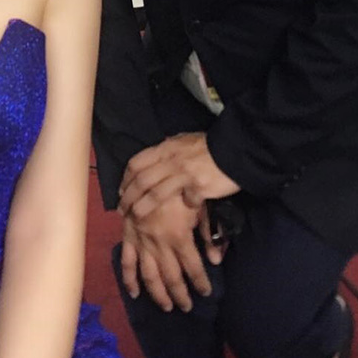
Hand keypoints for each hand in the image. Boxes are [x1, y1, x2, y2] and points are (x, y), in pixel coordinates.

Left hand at [119, 133, 238, 215]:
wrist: (235, 150)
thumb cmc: (209, 145)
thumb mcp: (185, 140)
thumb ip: (170, 147)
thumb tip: (159, 150)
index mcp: (166, 148)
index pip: (137, 163)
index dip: (126, 178)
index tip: (121, 190)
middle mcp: (171, 161)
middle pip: (142, 181)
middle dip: (128, 197)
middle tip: (122, 209)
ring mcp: (184, 175)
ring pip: (155, 194)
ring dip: (142, 207)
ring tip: (135, 218)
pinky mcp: (198, 188)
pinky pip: (186, 201)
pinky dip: (182, 209)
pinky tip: (181, 215)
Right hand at [121, 195, 211, 311]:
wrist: (153, 167)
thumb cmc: (182, 185)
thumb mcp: (201, 207)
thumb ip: (209, 234)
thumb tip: (216, 260)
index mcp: (178, 236)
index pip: (193, 268)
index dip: (201, 282)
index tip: (206, 292)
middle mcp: (158, 242)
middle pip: (171, 277)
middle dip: (180, 295)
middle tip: (187, 307)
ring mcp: (141, 240)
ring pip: (149, 275)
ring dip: (158, 294)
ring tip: (166, 307)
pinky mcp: (128, 234)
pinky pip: (127, 260)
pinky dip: (129, 278)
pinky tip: (134, 292)